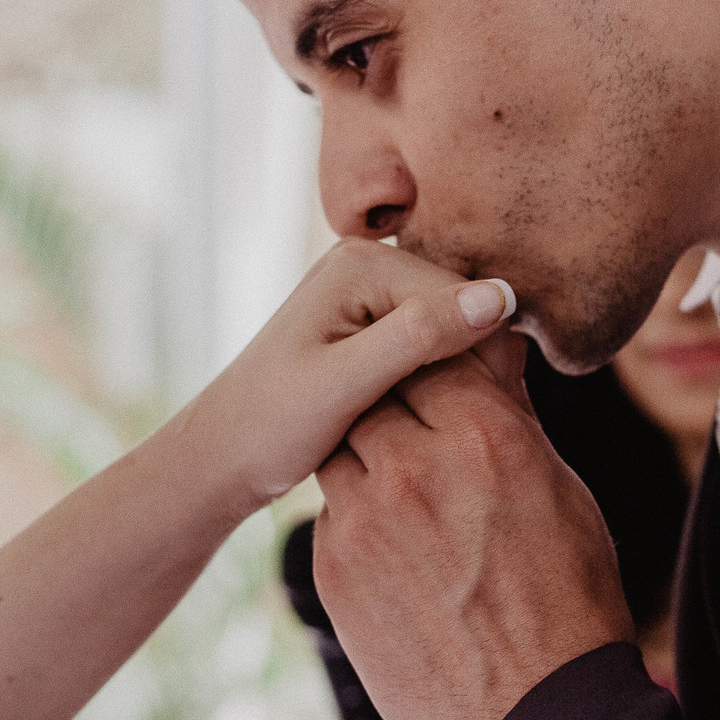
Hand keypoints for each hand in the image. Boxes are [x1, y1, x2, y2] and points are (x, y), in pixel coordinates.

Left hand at [142, 238, 516, 517]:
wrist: (219, 458)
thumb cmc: (270, 427)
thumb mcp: (346, 385)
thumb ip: (420, 337)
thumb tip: (500, 297)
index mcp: (363, 262)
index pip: (465, 298)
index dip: (483, 360)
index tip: (479, 420)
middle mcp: (368, 261)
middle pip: (461, 310)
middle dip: (468, 366)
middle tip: (458, 432)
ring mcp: (368, 291)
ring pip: (451, 331)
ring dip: (456, 377)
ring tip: (440, 428)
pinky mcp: (370, 322)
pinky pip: (430, 344)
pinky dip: (437, 381)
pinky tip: (425, 419)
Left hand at [314, 336, 635, 719]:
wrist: (535, 711)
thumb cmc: (569, 596)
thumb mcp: (560, 489)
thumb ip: (514, 414)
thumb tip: (496, 350)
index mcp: (484, 437)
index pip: (436, 353)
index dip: (439, 357)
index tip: (444, 366)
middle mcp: (416, 466)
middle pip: (381, 390)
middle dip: (401, 396)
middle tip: (423, 418)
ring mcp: (365, 517)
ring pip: (346, 444)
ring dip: (372, 450)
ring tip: (409, 481)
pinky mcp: (333, 565)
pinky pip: (334, 505)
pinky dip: (360, 506)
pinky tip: (399, 536)